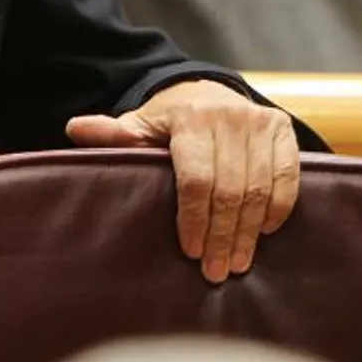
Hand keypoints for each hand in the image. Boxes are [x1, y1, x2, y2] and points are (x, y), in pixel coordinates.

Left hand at [65, 80, 300, 283]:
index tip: (190, 252)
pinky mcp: (283, 129)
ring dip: (248, 232)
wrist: (207, 90)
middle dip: (222, 236)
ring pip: (259, 188)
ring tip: (237, 262)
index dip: (194, 219)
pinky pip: (287, 177)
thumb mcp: (139, 124)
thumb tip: (74, 129)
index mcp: (190, 118)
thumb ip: (113, 133)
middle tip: (215, 271)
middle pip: (230, 190)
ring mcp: (259, 122)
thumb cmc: (168, 121)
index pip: (196, 178)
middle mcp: (229, 117)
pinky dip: (277, 208)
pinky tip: (262, 232)